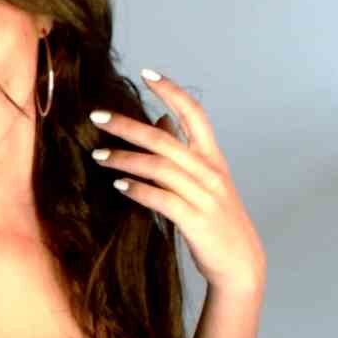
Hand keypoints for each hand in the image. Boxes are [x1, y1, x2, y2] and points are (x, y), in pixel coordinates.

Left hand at [89, 70, 265, 291]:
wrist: (240, 264)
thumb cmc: (217, 220)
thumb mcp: (205, 182)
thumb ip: (184, 153)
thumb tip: (160, 121)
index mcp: (213, 159)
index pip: (194, 114)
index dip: (172, 91)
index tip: (146, 73)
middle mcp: (210, 172)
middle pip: (165, 138)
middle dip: (128, 125)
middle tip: (97, 116)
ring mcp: (204, 196)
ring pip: (159, 167)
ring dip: (124, 159)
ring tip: (98, 155)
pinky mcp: (195, 220)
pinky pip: (161, 199)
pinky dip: (138, 190)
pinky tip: (118, 185)